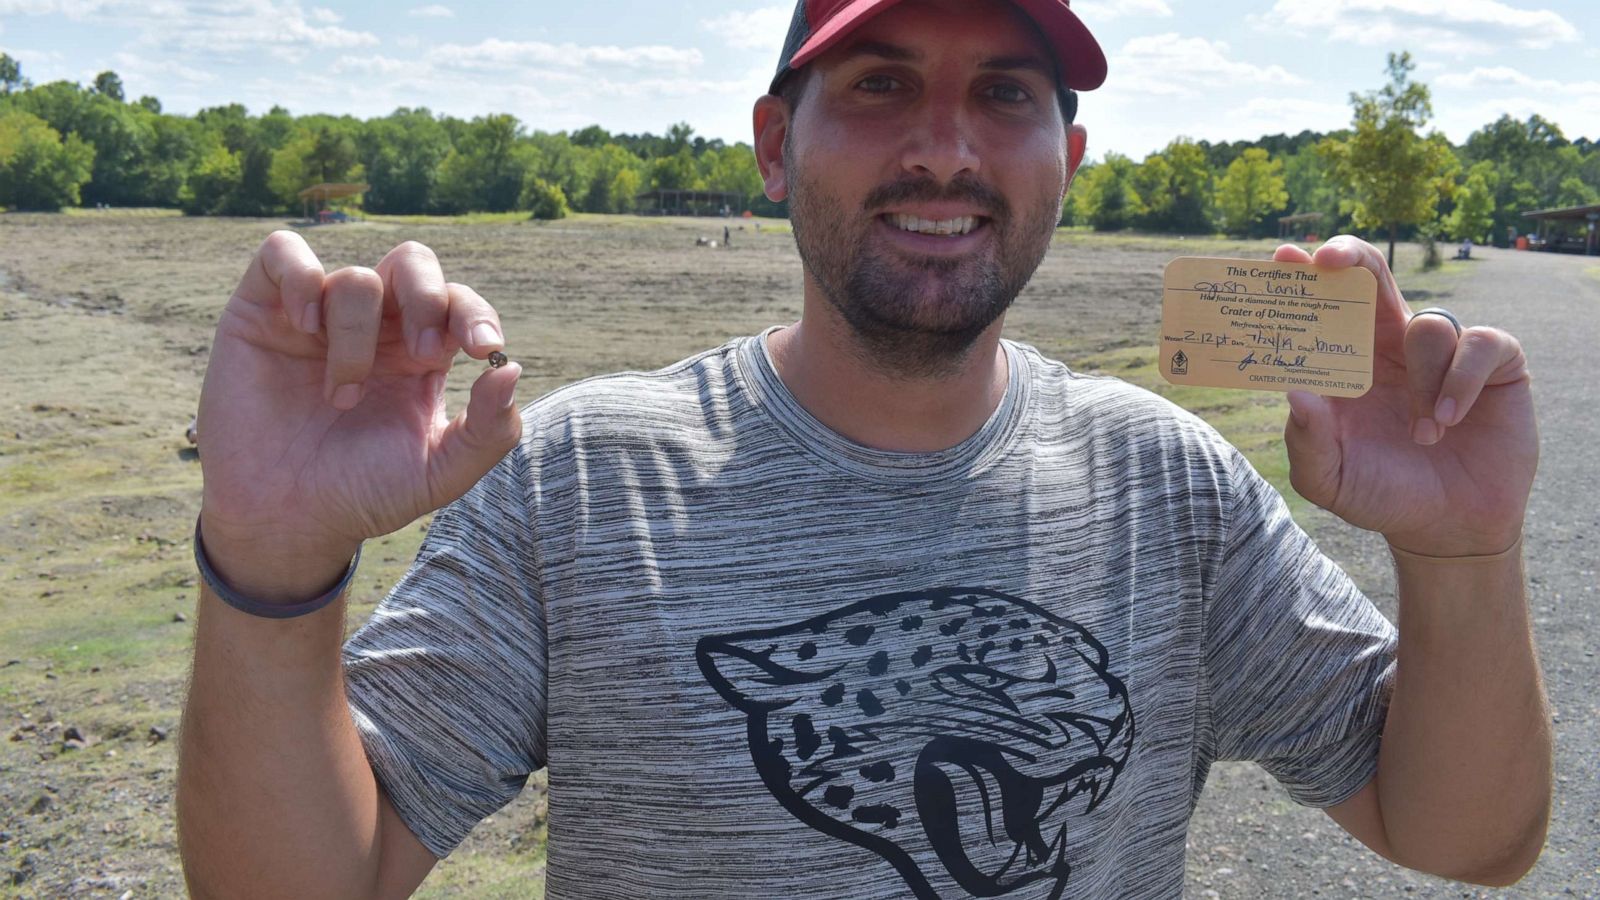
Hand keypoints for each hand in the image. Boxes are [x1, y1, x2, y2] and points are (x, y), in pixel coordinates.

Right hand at [196, 232, 522, 596]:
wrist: (285, 519)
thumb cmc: (363, 493)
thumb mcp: (440, 473)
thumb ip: (489, 430)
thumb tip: (512, 368)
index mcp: (422, 353)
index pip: (458, 303)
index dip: (475, 314)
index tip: (484, 347)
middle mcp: (375, 325)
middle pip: (413, 263)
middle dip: (427, 297)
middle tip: (424, 355)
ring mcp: (319, 314)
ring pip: (356, 277)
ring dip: (357, 336)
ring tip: (343, 397)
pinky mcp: (262, 309)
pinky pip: (283, 253)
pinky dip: (301, 277)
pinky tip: (306, 327)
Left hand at [1273, 236, 1536, 556]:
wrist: (1447, 527)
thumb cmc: (1381, 493)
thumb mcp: (1330, 478)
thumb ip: (1307, 441)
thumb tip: (1293, 391)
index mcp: (1346, 363)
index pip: (1323, 306)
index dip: (1304, 279)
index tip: (1284, 260)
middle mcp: (1390, 346)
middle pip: (1371, 277)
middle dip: (1350, 256)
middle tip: (1329, 260)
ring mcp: (1443, 350)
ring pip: (1426, 326)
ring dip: (1422, 380)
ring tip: (1423, 434)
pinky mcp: (1495, 362)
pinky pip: (1478, 344)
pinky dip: (1461, 381)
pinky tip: (1450, 420)